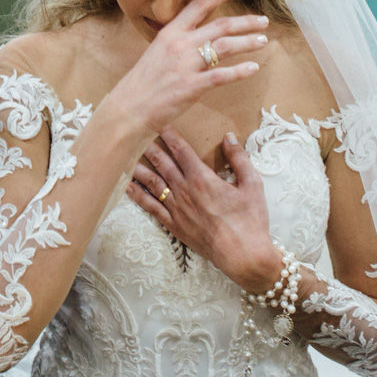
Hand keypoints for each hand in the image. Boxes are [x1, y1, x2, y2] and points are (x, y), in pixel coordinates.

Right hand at [97, 0, 268, 138]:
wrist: (130, 107)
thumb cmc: (144, 82)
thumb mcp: (158, 51)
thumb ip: (178, 41)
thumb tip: (199, 34)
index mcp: (170, 32)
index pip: (199, 5)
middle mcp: (180, 44)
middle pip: (221, 25)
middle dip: (246, 21)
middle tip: (263, 20)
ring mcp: (186, 65)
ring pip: (225, 46)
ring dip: (248, 41)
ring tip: (263, 40)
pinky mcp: (192, 86)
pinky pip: (222, 75)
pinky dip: (240, 71)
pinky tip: (253, 68)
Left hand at [128, 130, 279, 292]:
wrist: (242, 255)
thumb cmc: (250, 220)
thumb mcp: (252, 185)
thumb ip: (239, 158)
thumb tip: (229, 137)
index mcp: (202, 178)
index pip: (181, 151)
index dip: (169, 135)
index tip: (158, 121)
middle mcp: (185, 191)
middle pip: (162, 163)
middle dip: (149, 145)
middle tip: (136, 131)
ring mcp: (177, 209)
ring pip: (152, 183)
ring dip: (138, 167)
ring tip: (123, 154)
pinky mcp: (174, 226)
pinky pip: (151, 208)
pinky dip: (137, 196)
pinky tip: (127, 187)